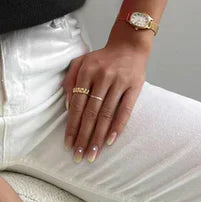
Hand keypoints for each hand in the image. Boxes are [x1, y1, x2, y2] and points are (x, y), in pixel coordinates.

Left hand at [61, 36, 150, 162]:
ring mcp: (119, 82)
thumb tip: (66, 106)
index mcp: (86, 71)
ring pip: (106, 114)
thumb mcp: (80, 61)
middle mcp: (102, 77)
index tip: (68, 143)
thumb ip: (69, 79)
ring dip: (99, 137)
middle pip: (90, 112)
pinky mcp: (134, 87)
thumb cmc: (102, 58)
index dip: (72, 125)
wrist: (129, 45)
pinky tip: (111, 141)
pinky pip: (125, 110)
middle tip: (78, 155)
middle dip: (83, 136)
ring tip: (92, 153)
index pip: (76, 104)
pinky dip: (118, 126)